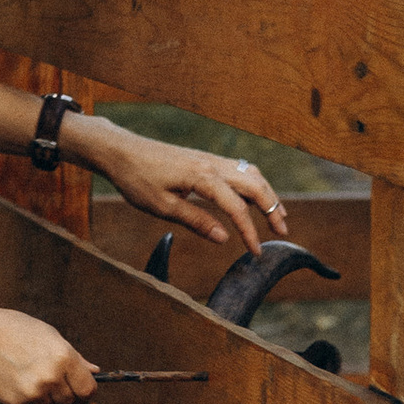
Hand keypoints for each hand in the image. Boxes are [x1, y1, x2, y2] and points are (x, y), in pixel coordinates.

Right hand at [0, 305, 97, 403]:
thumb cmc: (17, 330)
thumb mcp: (50, 336)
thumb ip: (74, 357)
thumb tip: (95, 371)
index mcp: (64, 358)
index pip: (88, 389)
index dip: (85, 387)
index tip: (79, 384)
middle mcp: (51, 378)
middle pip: (70, 399)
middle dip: (63, 389)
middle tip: (46, 370)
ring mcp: (33, 392)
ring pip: (50, 402)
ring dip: (44, 392)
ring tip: (26, 369)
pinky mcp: (17, 401)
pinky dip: (26, 394)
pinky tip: (14, 375)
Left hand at [77, 120, 286, 259]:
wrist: (121, 150)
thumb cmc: (137, 179)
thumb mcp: (162, 207)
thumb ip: (196, 221)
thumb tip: (224, 238)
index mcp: (202, 177)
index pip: (237, 208)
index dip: (250, 232)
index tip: (256, 252)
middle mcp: (212, 164)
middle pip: (255, 185)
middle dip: (273, 208)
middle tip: (282, 231)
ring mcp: (210, 158)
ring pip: (250, 173)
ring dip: (267, 193)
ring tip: (277, 215)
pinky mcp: (205, 158)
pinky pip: (239, 168)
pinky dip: (253, 183)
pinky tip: (254, 197)